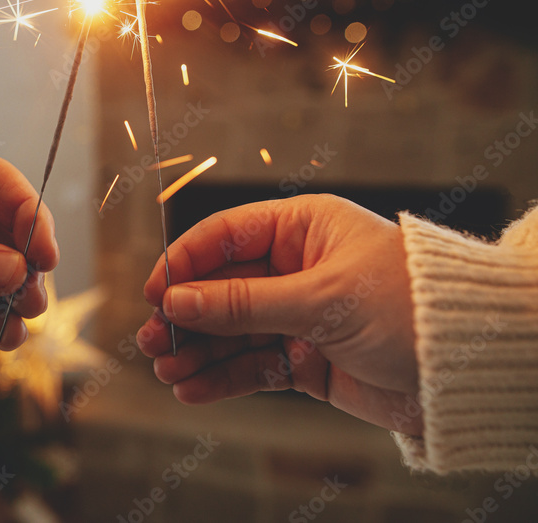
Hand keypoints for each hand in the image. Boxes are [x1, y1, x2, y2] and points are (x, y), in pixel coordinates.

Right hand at [138, 194, 419, 433]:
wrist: (466, 371)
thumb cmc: (408, 308)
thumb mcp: (320, 299)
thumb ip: (243, 303)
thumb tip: (176, 301)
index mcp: (304, 228)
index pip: (227, 236)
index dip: (185, 263)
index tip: (153, 293)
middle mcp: (297, 267)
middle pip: (222, 288)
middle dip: (186, 316)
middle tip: (152, 341)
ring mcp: (299, 315)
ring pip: (233, 331)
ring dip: (199, 351)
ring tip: (166, 370)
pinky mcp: (305, 358)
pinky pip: (253, 365)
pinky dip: (224, 378)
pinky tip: (193, 390)